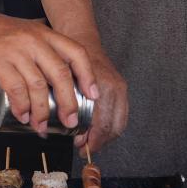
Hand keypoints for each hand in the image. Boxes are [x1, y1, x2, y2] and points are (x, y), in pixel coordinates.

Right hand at [0, 11, 96, 133]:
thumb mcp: (28, 33)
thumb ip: (44, 51)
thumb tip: (62, 83)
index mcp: (45, 34)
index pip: (76, 53)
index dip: (88, 75)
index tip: (93, 95)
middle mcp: (34, 40)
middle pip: (60, 74)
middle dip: (68, 102)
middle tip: (70, 121)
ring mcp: (16, 51)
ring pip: (38, 86)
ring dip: (41, 111)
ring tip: (41, 126)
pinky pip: (15, 88)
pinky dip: (21, 106)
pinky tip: (22, 115)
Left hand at [72, 41, 127, 155]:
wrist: (82, 40)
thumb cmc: (69, 60)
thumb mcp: (64, 82)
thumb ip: (69, 105)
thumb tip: (69, 131)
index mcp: (101, 88)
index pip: (102, 124)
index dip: (92, 139)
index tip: (80, 147)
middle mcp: (115, 89)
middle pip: (113, 127)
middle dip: (99, 141)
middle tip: (84, 147)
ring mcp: (121, 88)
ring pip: (120, 124)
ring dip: (106, 137)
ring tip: (91, 142)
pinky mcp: (122, 89)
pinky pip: (121, 115)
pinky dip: (111, 127)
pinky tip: (99, 131)